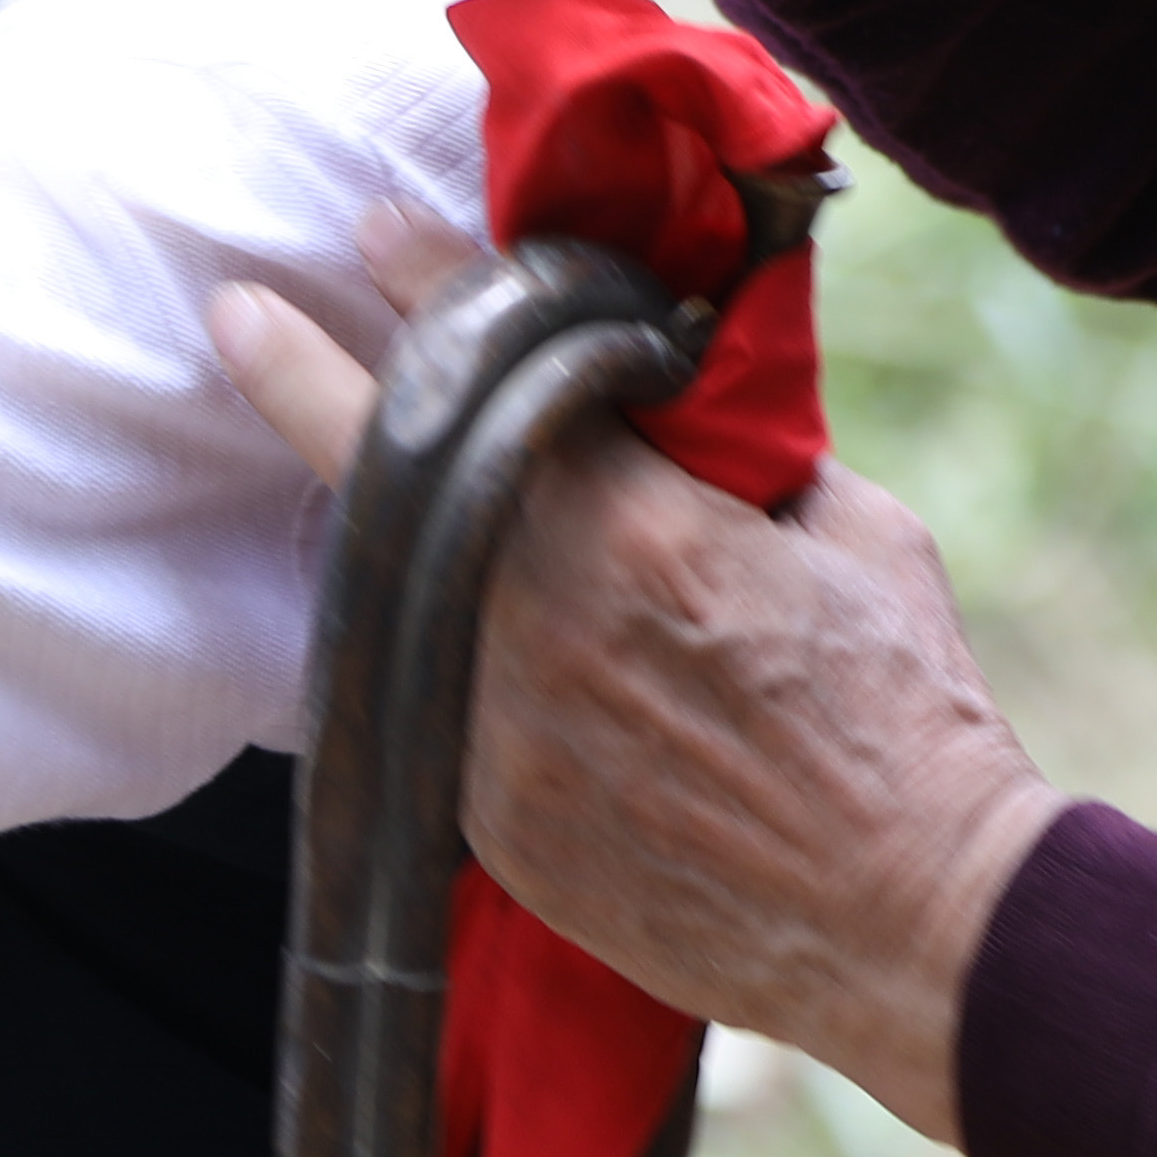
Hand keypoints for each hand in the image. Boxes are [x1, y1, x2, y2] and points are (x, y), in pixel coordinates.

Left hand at [210, 207, 1059, 1143]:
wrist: (919, 928)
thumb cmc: (909, 716)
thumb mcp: (853, 531)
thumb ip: (738, 455)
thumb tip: (674, 396)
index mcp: (632, 531)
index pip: (495, 370)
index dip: (429, 282)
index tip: (374, 228)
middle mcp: (537, 627)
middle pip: (388, 477)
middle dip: (304, 384)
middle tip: (238, 315)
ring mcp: (498, 737)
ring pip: (399, 597)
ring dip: (386, 531)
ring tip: (368, 476)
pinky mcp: (492, 826)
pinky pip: (437, 704)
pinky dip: (447, 651)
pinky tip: (468, 629)